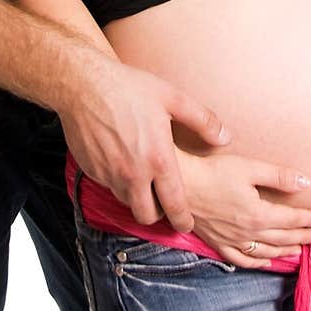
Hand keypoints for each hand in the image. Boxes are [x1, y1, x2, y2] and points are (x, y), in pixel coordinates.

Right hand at [59, 56, 229, 230]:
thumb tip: (225, 138)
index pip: (175, 206)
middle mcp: (133, 174)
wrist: (84, 85)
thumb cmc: (130, 88)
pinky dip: (117, 182)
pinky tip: (121, 162)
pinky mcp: (92, 170)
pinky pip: (108, 186)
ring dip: (136, 197)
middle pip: (147, 217)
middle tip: (162, 204)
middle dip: (157, 215)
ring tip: (142, 180)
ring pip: (126, 202)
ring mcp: (110, 174)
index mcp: (158, 160)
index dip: (183, 220)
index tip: (186, 225)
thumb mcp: (172, 98)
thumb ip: (203, 120)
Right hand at [177, 150, 310, 268]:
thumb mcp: (249, 167)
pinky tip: (266, 263)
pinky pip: (242, 260)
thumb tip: (306, 182)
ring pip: (266, 252)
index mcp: (258, 214)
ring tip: (299, 249)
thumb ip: (279, 177)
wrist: (180, 184)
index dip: (309, 219)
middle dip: (303, 237)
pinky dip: (257, 264)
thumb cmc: (213, 172)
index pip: (292, 219)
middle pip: (282, 238)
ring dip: (285, 251)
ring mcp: (233, 241)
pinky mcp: (218, 243)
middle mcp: (248, 233)